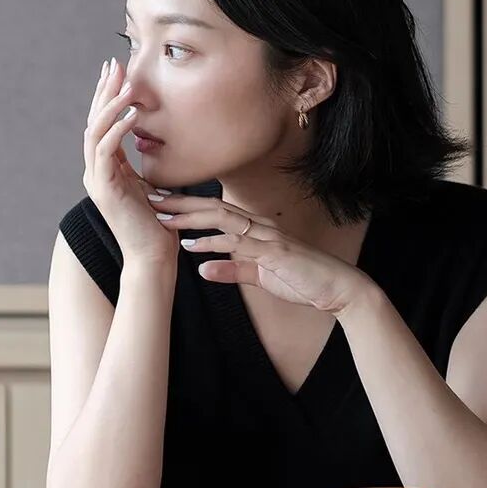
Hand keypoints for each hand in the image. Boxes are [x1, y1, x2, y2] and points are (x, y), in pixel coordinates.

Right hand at [82, 57, 179, 268]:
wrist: (152, 255)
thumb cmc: (157, 223)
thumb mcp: (146, 184)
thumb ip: (136, 163)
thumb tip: (143, 139)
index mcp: (103, 168)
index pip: (100, 124)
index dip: (106, 96)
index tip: (118, 71)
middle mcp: (94, 171)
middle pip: (93, 121)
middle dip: (104, 91)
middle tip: (114, 65)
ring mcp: (96, 180)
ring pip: (95, 133)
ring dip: (110, 106)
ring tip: (126, 85)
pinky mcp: (104, 189)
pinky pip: (106, 151)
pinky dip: (118, 129)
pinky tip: (133, 114)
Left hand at [145, 193, 372, 317]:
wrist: (338, 289)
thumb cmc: (302, 280)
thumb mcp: (259, 276)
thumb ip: (231, 270)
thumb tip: (201, 269)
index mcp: (254, 229)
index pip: (213, 211)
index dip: (184, 206)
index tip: (158, 203)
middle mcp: (258, 226)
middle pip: (211, 207)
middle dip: (178, 202)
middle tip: (148, 198)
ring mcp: (266, 237)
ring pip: (221, 218)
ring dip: (188, 218)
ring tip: (160, 217)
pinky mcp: (273, 252)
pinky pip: (238, 244)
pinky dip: (211, 244)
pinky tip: (190, 247)